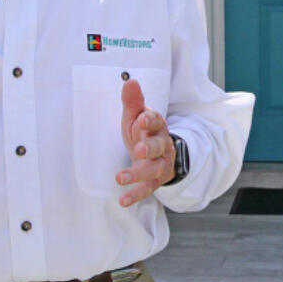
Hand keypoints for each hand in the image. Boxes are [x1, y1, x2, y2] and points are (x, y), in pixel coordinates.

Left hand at [117, 79, 174, 206]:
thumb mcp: (136, 117)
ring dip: (138, 174)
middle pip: (159, 146)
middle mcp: (162, 145)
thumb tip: (130, 81)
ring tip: (120, 178)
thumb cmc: (143, 133)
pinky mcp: (154, 181)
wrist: (158, 155)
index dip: (150, 119)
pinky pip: (147, 188)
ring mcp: (160, 164)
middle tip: (138, 150)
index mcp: (157, 126)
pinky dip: (135, 195)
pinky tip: (122, 200)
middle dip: (149, 147)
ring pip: (153, 169)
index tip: (142, 118)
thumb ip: (133, 102)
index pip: (157, 120)